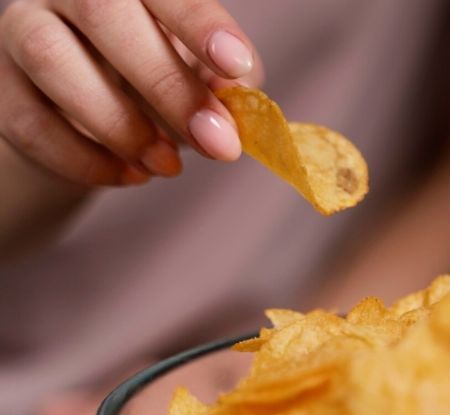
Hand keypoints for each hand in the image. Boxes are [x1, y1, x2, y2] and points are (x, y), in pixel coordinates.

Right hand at [0, 0, 262, 186]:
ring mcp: (24, 29)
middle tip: (217, 143)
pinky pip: (29, 121)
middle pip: (104, 13)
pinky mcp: (1, 84)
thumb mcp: (202, 73)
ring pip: (53, 61)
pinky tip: (130, 175)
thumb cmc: (159, 78)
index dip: (200, 24)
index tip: (235, 66)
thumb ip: (224, 80)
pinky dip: (85, 159)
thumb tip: (239, 97)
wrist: (92, 111)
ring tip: (167, 164)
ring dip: (120, 124)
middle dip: (167, 85)